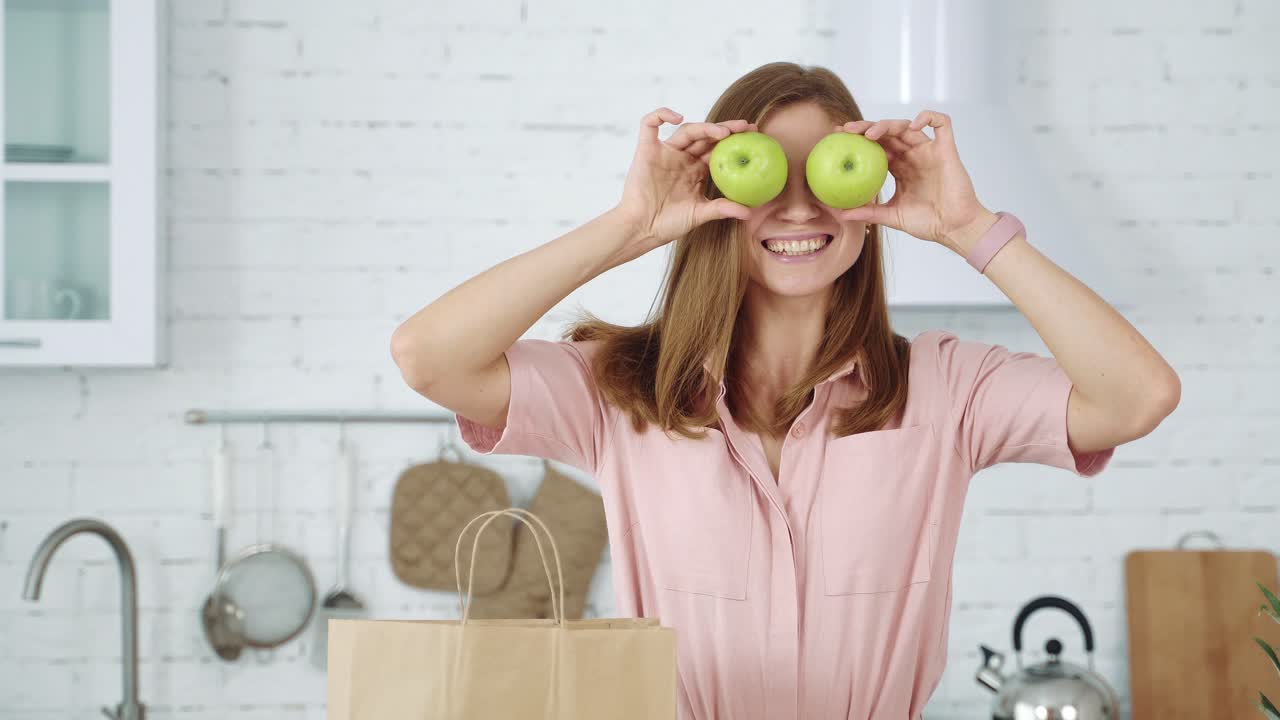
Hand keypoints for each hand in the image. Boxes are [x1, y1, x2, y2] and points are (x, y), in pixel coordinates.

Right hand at [614, 107, 756, 249]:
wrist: (642, 228)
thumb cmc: (668, 224)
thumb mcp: (700, 214)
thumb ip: (722, 208)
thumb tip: (749, 212)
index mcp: (695, 170)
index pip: (717, 149)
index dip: (734, 140)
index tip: (754, 135)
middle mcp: (682, 158)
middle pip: (705, 135)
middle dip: (726, 129)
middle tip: (745, 127)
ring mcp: (664, 153)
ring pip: (686, 130)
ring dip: (705, 127)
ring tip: (723, 133)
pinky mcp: (646, 150)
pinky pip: (649, 124)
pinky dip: (661, 115)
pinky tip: (677, 117)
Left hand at [833, 110, 993, 249]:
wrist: (954, 228)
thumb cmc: (928, 223)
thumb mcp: (891, 216)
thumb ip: (868, 212)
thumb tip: (840, 214)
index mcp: (900, 167)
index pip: (876, 147)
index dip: (857, 139)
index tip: (837, 138)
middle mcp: (913, 155)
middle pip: (887, 133)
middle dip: (866, 127)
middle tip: (846, 130)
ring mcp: (929, 151)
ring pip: (907, 126)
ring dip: (887, 125)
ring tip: (869, 134)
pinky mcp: (947, 149)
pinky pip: (942, 123)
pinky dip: (928, 117)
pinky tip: (911, 125)